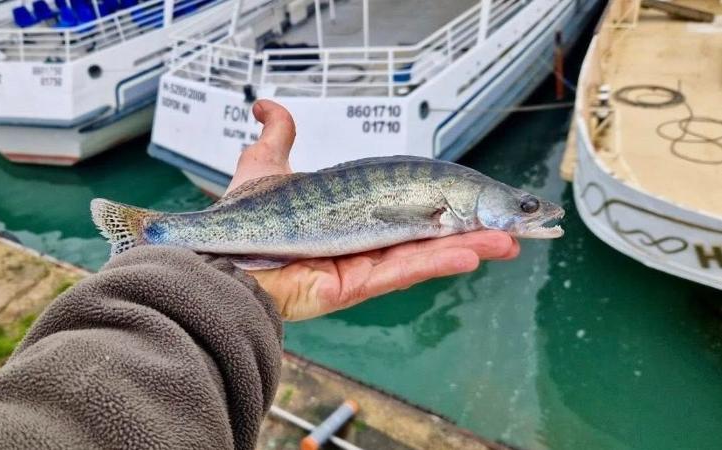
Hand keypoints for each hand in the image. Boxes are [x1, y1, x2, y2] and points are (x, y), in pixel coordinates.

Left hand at [229, 100, 519, 320]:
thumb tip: (267, 106)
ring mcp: (359, 267)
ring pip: (423, 254)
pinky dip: (436, 261)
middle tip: (512, 227)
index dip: (443, 201)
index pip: (407, 206)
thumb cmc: (241, 217)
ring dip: (468, 247)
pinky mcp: (352, 286)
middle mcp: (360, 243)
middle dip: (469, 230)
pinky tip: (472, 252)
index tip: (476, 196)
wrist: (218, 254)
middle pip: (426, 234)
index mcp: (350, 216)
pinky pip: (401, 271)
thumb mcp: (263, 166)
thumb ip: (277, 137)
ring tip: (509, 241)